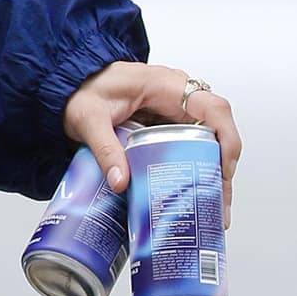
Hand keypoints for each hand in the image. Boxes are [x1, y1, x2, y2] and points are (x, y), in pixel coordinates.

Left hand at [60, 60, 239, 228]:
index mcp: (165, 85)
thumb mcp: (88, 118)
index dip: (227, 138)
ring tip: (212, 210)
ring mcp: (173, 112)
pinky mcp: (165, 126)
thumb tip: (121, 182)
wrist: (69, 85)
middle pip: (216, 132)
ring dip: (212, 175)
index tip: (223, 170)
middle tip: (220, 205)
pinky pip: (189, 148)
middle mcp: (177, 97)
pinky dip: (195, 172)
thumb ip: (103, 147)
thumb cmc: (81, 90)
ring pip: (206, 143)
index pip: (214, 107)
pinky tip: (193, 196)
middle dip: (223, 170)